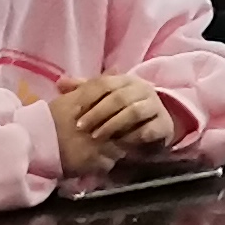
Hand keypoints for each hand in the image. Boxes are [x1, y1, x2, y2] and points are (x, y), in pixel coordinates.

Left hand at [56, 76, 177, 169]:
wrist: (155, 125)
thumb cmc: (124, 111)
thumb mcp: (104, 99)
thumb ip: (84, 90)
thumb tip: (59, 83)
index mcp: (126, 79)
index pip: (106, 82)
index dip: (89, 96)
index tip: (74, 113)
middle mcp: (143, 88)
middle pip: (119, 97)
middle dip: (98, 113)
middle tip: (82, 127)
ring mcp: (156, 105)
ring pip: (134, 112)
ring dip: (113, 124)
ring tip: (97, 136)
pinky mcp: (164, 123)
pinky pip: (149, 129)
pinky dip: (133, 136)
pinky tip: (120, 145)